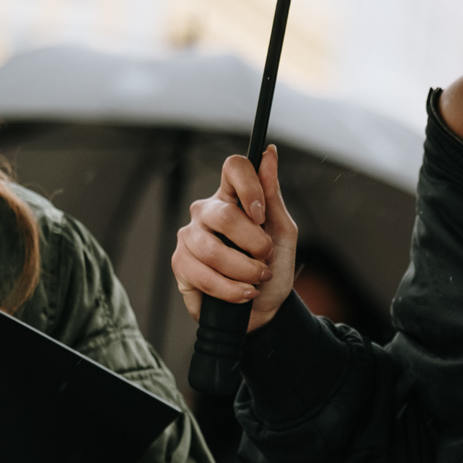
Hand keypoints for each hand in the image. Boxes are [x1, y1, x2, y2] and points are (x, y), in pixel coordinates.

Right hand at [172, 147, 298, 331]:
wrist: (264, 309)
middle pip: (224, 215)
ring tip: (257, 279)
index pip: (233, 168)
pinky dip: (231, 290)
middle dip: (254, 243)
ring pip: (213, 250)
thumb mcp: (282, 232)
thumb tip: (270, 153)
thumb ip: (273, 195)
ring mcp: (189, 236)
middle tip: (266, 258)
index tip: (260, 214)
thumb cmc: (272, 267)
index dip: (249, 186)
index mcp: (232, 196)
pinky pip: (204, 276)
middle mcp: (206, 211)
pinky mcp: (180, 264)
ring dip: (245, 271)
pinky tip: (244, 293)